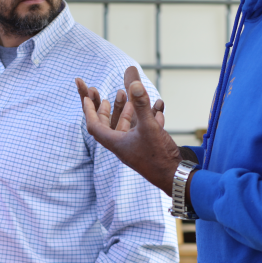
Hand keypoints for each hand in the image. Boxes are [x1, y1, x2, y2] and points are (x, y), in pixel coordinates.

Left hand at [76, 67, 181, 193]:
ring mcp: (134, 149)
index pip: (94, 126)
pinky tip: (156, 112)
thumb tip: (134, 84)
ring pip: (125, 129)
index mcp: (116, 143)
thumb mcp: (149, 126)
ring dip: (127, 114)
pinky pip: (140, 133)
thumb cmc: (158, 156)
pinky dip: (144, 121)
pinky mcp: (145, 151)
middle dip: (105, 112)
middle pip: (107, 128)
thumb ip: (141, 105)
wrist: (175, 178)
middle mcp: (122, 147)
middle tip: (105, 99)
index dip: (89, 111)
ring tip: (130, 102)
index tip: (86, 98)